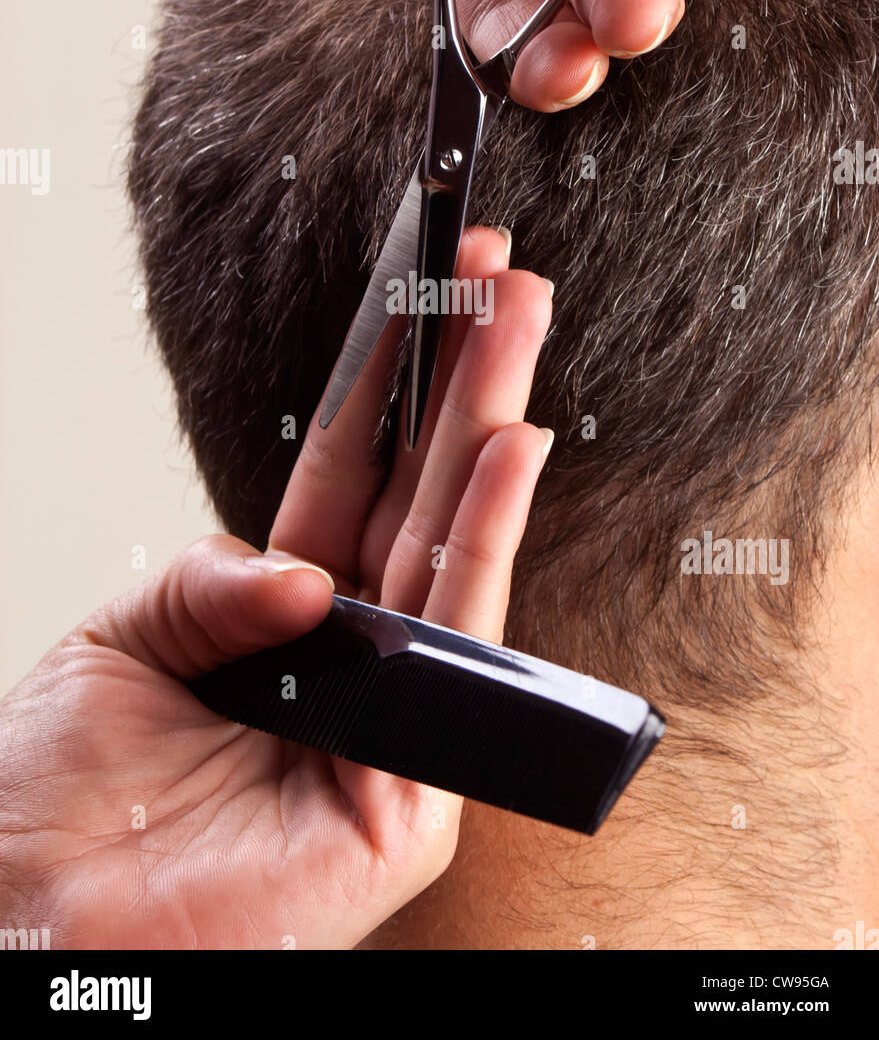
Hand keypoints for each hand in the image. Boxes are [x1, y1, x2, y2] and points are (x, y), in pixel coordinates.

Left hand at [0, 229, 552, 948]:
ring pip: (453, 544)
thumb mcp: (117, 640)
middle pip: (418, 490)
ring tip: (520, 314)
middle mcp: (350, 652)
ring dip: (491, 424)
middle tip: (503, 270)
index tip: (422, 285)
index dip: (386, 377)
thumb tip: (310, 572)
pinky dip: (487, 540)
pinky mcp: (412, 792)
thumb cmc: (59, 799)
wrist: (34, 923)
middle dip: (463, 374)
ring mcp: (391, 714)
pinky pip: (453, 643)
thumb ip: (213, 580)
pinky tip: (511, 451)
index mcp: (282, 612)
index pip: (350, 471)